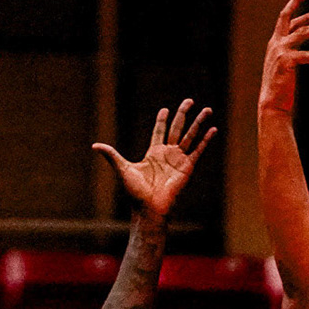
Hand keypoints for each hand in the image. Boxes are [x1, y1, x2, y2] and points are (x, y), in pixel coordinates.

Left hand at [93, 98, 216, 220]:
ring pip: (191, 135)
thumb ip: (112, 155)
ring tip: (207, 109)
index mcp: (153, 152)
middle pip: (177, 128)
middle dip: (183, 113)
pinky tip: (213, 129)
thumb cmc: (135, 192)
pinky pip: (199, 150)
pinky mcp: (188, 167)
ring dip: (199, 122)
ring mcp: (179, 159)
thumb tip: (95, 145)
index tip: (165, 110)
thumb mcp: (122, 168)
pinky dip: (206, 140)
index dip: (162, 120)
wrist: (149, 208)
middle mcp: (168, 153)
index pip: (159, 131)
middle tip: (189, 100)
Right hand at [260, 0, 308, 115]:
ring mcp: (280, 51)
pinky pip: (308, 56)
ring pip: (302, 33)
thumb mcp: (285, 64)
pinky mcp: (286, 61)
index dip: (294, 4)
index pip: (284, 18)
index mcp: (275, 42)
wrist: (272, 103)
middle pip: (288, 17)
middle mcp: (276, 43)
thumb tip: (303, 45)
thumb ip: (292, 51)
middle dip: (300, 5)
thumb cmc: (281, 87)